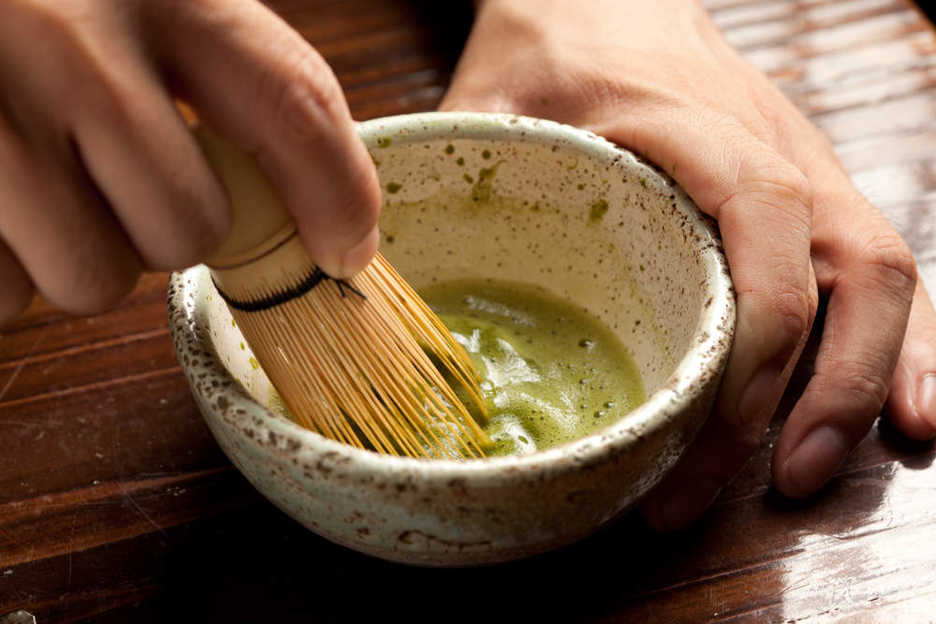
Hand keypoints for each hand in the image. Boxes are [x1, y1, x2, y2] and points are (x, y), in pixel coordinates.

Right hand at [0, 0, 380, 323]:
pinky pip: (2, 295)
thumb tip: (329, 216)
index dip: (336, 194)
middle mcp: (67, 38)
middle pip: (187, 226)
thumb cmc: (32, 1)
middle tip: (110, 179)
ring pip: (92, 280)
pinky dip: (4, 271)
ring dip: (76, 257)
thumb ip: (215, 70)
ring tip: (32, 184)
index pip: (291, 103)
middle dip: (162, 231)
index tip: (346, 251)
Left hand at [441, 0, 935, 528]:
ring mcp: (803, 175)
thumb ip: (460, 174)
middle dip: (826, 390)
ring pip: (879, 278)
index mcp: (700, 130)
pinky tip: (890, 412)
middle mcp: (775, 153)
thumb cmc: (554, 44)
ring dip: (866, 381)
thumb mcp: (494, 94)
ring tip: (820, 471)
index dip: (761, 341)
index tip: (719, 430)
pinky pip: (869, 272)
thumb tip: (378, 268)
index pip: (764, 230)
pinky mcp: (803, 201)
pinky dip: (887, 347)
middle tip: (782, 485)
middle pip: (851, 272)